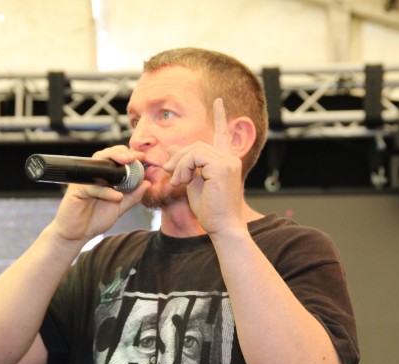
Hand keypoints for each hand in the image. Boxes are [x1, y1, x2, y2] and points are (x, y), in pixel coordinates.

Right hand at [50, 146, 148, 241]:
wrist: (77, 234)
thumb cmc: (95, 218)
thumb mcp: (119, 207)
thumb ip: (133, 196)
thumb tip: (147, 183)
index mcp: (104, 177)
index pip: (115, 159)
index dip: (128, 155)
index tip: (143, 157)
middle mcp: (93, 176)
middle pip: (105, 156)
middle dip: (120, 153)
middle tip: (134, 157)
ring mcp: (84, 182)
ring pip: (98, 167)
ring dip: (114, 165)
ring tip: (128, 168)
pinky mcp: (76, 191)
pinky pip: (93, 187)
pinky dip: (106, 191)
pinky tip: (117, 197)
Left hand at [164, 98, 245, 234]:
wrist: (222, 228)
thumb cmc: (211, 212)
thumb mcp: (193, 183)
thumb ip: (186, 165)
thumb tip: (173, 148)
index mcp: (225, 162)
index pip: (223, 135)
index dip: (220, 117)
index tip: (218, 101)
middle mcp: (230, 159)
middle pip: (197, 145)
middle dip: (179, 158)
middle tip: (169, 173)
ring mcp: (228, 162)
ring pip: (194, 149)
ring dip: (179, 165)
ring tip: (176, 182)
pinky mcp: (222, 167)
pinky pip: (195, 157)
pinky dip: (183, 167)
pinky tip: (182, 181)